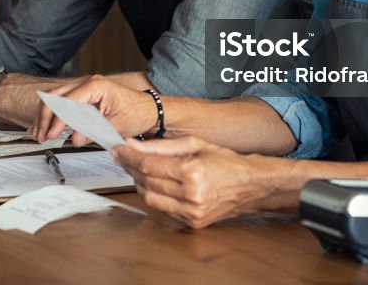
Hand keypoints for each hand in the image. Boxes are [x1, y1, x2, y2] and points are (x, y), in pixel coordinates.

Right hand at [28, 75, 157, 145]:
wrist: (148, 110)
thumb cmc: (137, 113)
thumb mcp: (116, 125)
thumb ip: (94, 131)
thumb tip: (75, 138)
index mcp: (96, 86)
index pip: (68, 101)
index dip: (57, 120)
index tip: (52, 134)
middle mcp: (88, 83)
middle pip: (55, 96)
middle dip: (45, 117)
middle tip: (41, 135)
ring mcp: (84, 88)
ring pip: (54, 98)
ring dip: (45, 116)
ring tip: (39, 133)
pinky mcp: (83, 96)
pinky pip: (61, 102)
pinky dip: (51, 114)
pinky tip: (43, 126)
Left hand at [113, 136, 296, 228]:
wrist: (250, 185)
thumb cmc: (225, 161)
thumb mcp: (194, 144)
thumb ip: (161, 145)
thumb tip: (133, 144)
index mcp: (192, 171)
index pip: (148, 164)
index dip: (129, 156)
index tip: (118, 149)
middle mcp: (191, 195)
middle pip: (146, 181)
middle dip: (131, 168)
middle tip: (123, 156)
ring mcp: (192, 212)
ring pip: (150, 198)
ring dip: (139, 183)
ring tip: (138, 169)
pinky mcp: (192, 223)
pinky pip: (161, 210)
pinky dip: (153, 197)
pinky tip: (153, 184)